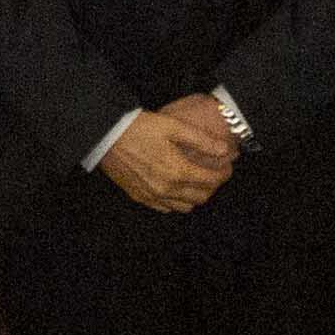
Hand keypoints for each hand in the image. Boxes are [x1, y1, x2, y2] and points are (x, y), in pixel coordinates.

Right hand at [101, 97, 239, 214]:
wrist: (106, 136)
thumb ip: (202, 140)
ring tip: (197, 180)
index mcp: (178, 171)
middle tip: (214, 172)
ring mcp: (152, 196)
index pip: (211, 181)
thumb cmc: (139, 128)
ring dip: (195, 196)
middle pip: (201, 197)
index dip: (224, 174)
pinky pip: (165, 208)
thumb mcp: (173, 127)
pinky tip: (176, 188)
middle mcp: (167, 189)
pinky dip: (176, 201)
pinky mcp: (139, 197)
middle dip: (213, 186)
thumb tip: (224, 150)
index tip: (228, 166)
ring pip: (184, 206)